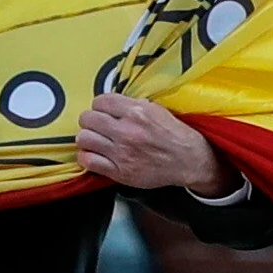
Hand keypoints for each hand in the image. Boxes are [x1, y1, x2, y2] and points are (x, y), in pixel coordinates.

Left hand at [74, 89, 234, 198]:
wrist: (188, 160)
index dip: (100, 106)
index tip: (103, 111)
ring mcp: (121, 152)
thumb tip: (111, 103)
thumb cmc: (173, 135)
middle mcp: (127, 131)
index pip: (100, 101)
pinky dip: (87, 156)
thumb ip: (132, 105)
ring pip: (84, 138)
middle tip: (97, 125)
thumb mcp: (156, 110)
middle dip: (91, 120)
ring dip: (87, 138)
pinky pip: (88, 161)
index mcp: (136, 112)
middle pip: (87, 118)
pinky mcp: (119, 171)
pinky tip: (95, 154)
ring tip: (95, 139)